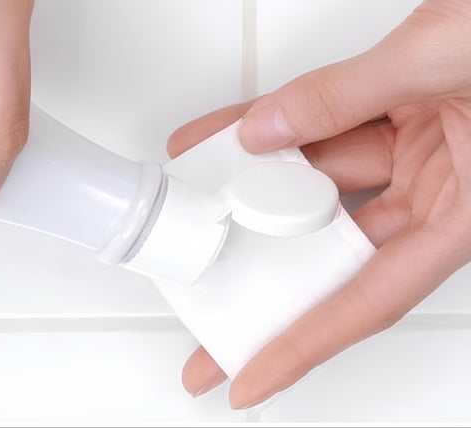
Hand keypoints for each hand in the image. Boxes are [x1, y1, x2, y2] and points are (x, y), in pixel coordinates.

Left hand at [168, 0, 470, 408]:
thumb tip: (268, 130)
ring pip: (316, 184)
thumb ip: (351, 95)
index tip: (250, 377)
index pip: (368, 300)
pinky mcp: (396, 113)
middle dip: (264, 281)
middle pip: (331, 255)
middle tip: (208, 317)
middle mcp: (438, 191)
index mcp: (466, 212)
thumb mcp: (445, 60)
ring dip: (252, 187)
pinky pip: (321, 128)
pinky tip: (227, 136)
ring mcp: (415, 152)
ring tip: (194, 202)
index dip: (303, 344)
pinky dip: (272, 129)